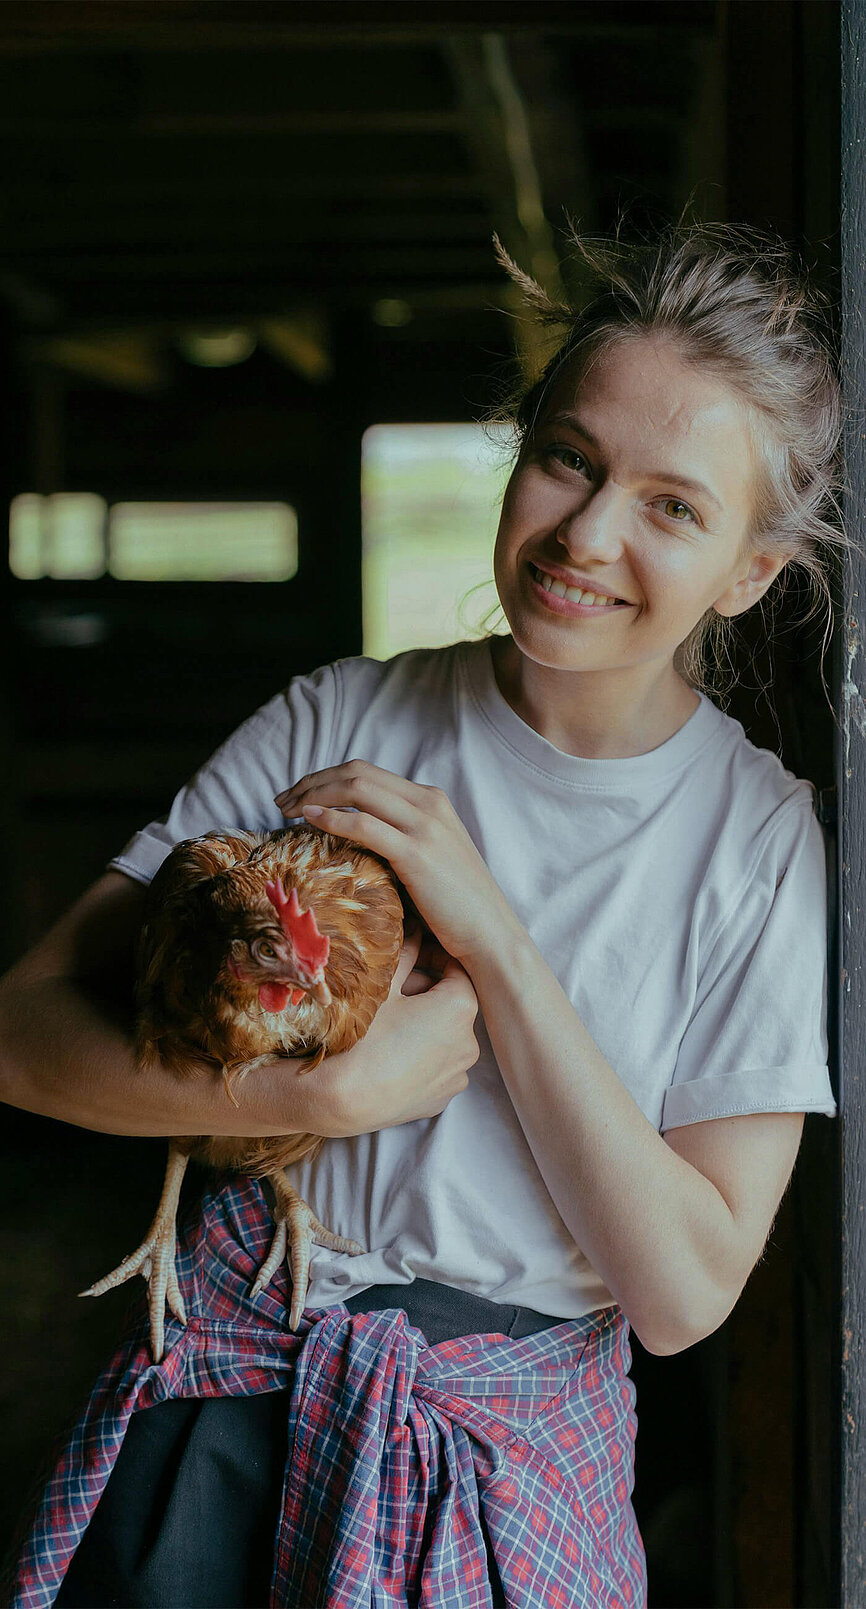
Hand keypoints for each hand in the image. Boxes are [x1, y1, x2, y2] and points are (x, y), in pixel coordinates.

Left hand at [275, 760, 515, 964]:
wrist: (490, 932)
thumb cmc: (457, 903)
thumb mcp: (431, 855)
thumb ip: (401, 835)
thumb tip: (357, 834)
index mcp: (430, 800)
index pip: (367, 772)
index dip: (325, 778)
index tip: (298, 796)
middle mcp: (428, 804)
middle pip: (357, 772)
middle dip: (312, 781)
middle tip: (282, 801)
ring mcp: (424, 826)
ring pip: (357, 789)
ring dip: (313, 794)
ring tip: (286, 810)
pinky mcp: (416, 853)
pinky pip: (364, 824)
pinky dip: (331, 817)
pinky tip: (309, 821)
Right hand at [320, 924, 480, 1136]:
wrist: (344, 1099)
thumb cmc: (364, 1037)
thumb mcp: (383, 986)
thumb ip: (405, 952)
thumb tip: (413, 928)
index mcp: (461, 1007)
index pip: (457, 969)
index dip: (433, 957)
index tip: (413, 955)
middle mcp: (470, 1043)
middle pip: (452, 1005)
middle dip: (426, 994)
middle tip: (392, 991)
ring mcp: (457, 1075)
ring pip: (446, 1037)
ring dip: (426, 1026)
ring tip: (390, 1025)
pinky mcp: (442, 1099)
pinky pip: (437, 1066)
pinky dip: (423, 1056)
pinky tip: (393, 1055)